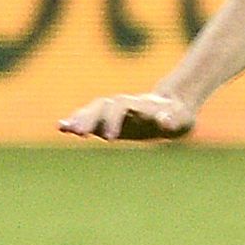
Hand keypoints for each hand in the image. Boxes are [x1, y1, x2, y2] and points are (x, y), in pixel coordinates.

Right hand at [60, 90, 196, 141]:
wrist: (175, 107)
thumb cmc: (179, 117)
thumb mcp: (182, 120)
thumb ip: (173, 120)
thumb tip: (165, 120)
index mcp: (142, 105)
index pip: (123, 107)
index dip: (114, 119)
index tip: (110, 138)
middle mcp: (125, 105)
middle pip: (103, 106)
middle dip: (90, 117)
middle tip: (77, 133)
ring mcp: (116, 111)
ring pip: (93, 110)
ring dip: (79, 118)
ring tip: (63, 128)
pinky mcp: (110, 119)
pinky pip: (90, 118)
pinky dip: (77, 121)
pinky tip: (62, 127)